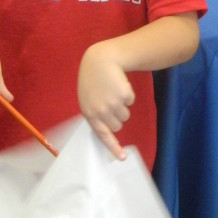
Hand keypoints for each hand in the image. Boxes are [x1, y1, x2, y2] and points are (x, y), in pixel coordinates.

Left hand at [77, 42, 135, 159]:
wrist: (99, 59)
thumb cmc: (92, 80)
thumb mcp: (87, 98)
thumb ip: (95, 114)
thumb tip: (109, 131)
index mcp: (89, 113)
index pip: (102, 135)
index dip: (113, 147)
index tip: (123, 158)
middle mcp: (101, 111)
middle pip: (117, 126)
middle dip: (116, 116)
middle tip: (109, 101)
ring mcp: (113, 104)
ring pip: (125, 115)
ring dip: (122, 105)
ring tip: (112, 91)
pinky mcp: (124, 95)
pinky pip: (130, 102)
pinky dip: (127, 95)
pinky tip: (118, 84)